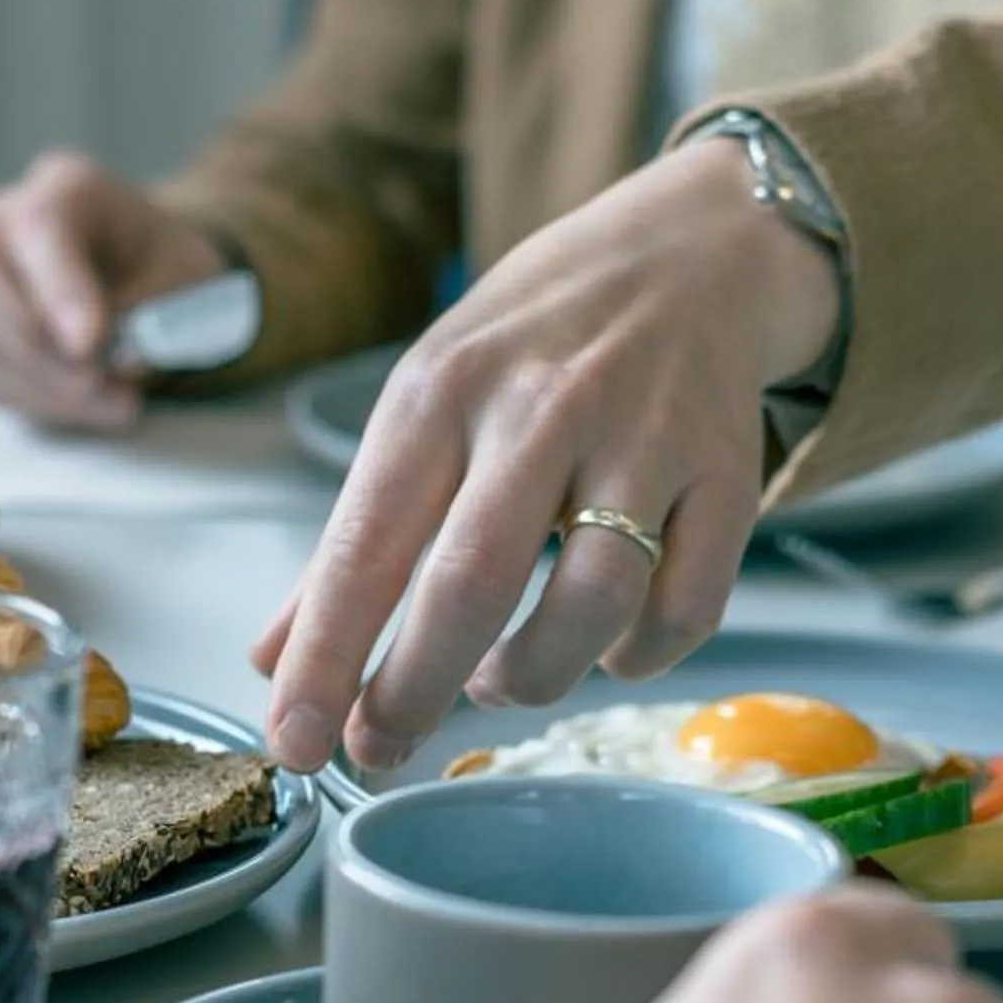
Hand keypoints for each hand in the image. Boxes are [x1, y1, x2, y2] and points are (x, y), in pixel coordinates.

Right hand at [0, 151, 230, 431]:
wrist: (141, 277)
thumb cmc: (162, 267)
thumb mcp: (187, 276)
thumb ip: (152, 310)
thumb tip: (109, 360)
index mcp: (64, 187)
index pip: (38, 222)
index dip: (59, 286)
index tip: (92, 343)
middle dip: (39, 345)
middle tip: (100, 381)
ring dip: (45, 386)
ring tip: (113, 400)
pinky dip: (35, 401)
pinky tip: (86, 404)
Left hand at [253, 138, 837, 771]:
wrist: (693, 251)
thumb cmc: (536, 341)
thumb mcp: (426, 402)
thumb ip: (356, 534)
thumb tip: (273, 657)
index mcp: (441, 391)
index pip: (364, 543)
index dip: (323, 656)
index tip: (291, 742)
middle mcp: (542, 409)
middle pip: (470, 583)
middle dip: (412, 691)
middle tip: (378, 750)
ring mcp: (644, 442)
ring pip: (590, 605)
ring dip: (531, 678)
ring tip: (498, 683)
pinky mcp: (729, 476)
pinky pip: (687, 607)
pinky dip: (636, 656)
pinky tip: (603, 647)